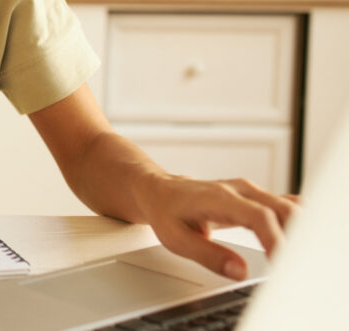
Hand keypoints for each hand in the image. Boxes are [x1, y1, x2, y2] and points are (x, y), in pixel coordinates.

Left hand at [139, 174, 298, 279]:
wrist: (160, 191)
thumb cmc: (166, 212)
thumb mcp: (177, 239)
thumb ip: (209, 256)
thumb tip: (239, 271)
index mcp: (219, 197)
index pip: (258, 215)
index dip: (274, 239)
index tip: (281, 262)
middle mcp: (239, 190)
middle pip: (283, 208)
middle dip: (296, 236)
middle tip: (295, 266)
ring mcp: (250, 192)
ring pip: (289, 206)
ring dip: (301, 230)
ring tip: (299, 258)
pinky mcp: (255, 198)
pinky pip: (285, 206)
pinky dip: (297, 224)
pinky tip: (299, 243)